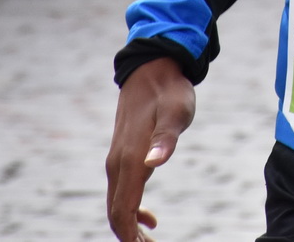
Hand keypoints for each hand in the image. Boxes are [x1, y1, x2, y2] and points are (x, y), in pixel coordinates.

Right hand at [105, 57, 195, 241]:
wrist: (152, 69)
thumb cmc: (169, 91)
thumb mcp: (176, 112)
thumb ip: (166, 139)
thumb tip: (153, 164)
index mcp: (130, 159)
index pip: (123, 210)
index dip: (131, 236)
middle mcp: (117, 164)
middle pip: (117, 213)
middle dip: (130, 237)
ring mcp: (117, 160)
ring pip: (117, 204)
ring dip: (130, 227)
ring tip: (150, 241)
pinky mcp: (122, 156)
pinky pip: (121, 192)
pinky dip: (132, 211)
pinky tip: (151, 218)